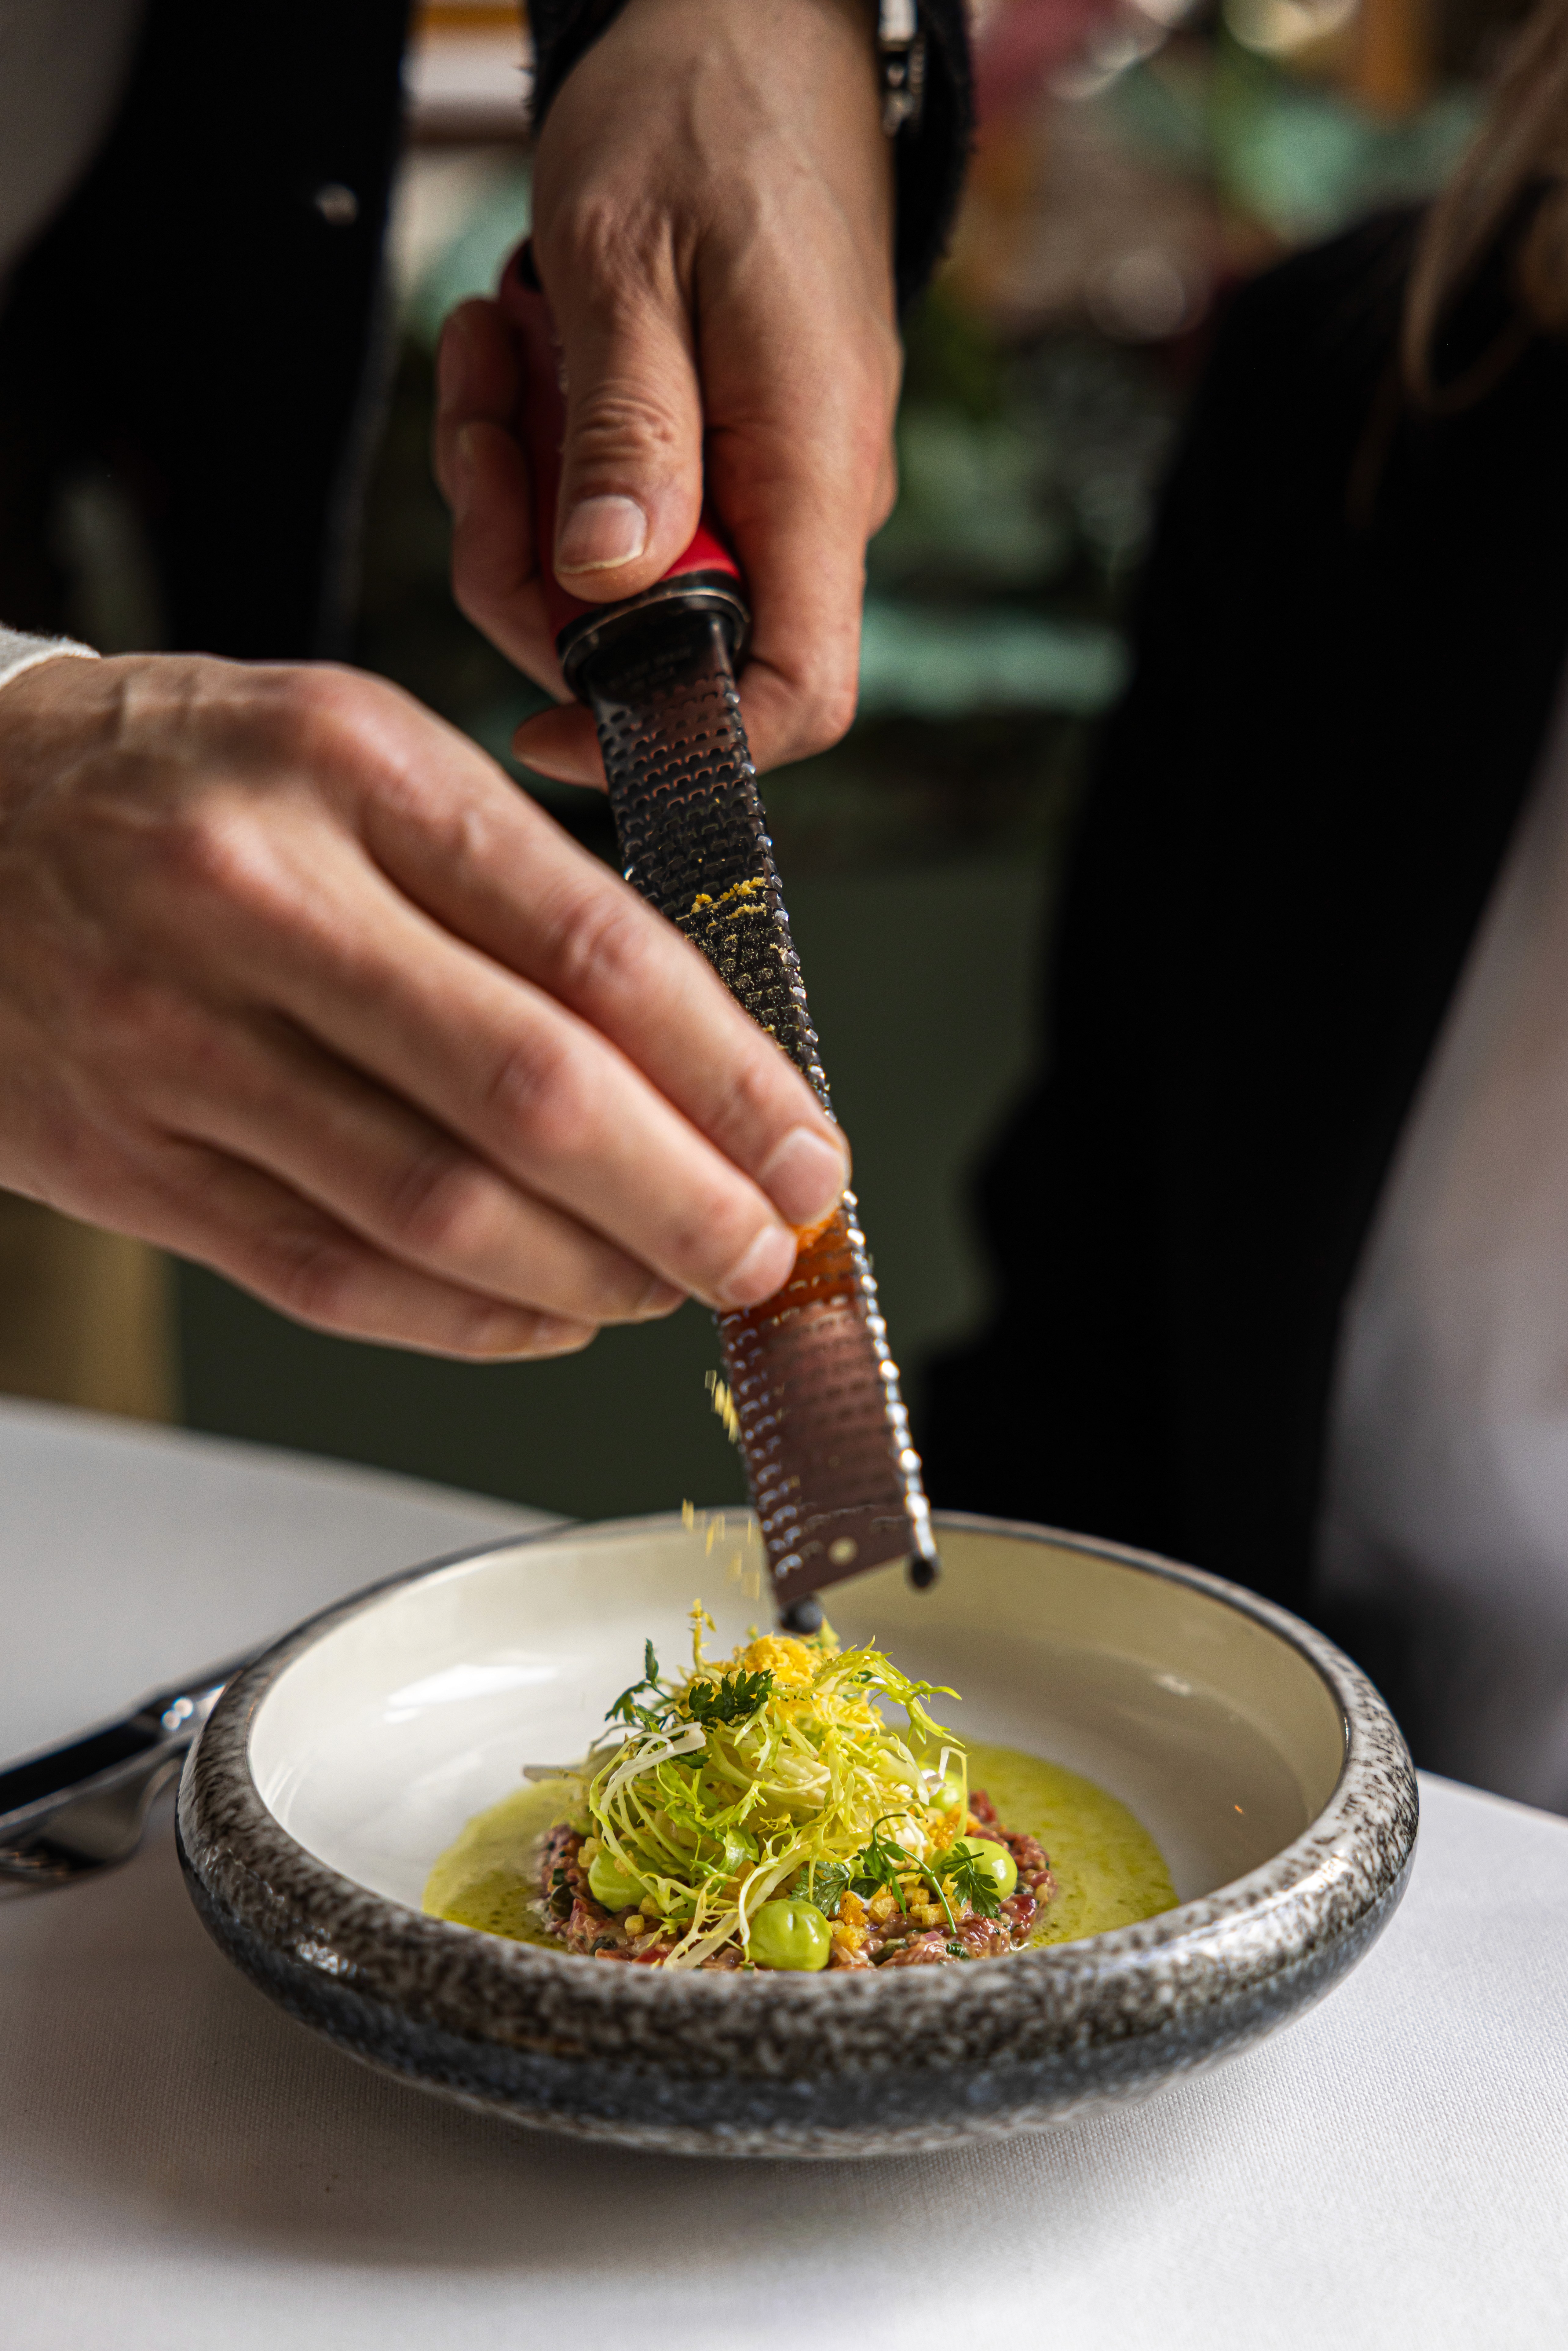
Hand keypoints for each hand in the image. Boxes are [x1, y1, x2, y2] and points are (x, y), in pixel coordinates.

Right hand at [0, 655, 849, 1355]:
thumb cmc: (180, 778)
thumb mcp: (355, 752)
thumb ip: (512, 885)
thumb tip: (689, 1050)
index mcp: (353, 771)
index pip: (594, 946)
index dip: (728, 1074)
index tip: (804, 1149)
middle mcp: (261, 901)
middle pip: (529, 1093)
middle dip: (682, 1197)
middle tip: (764, 1248)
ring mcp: (177, 1042)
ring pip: (434, 1207)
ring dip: (588, 1272)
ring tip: (670, 1284)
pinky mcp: (125, 1161)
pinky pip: (331, 1275)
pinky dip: (470, 1319)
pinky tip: (549, 1317)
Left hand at [433, 0, 897, 783]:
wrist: (741, 36)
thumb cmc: (702, 124)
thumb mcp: (633, 269)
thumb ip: (625, 436)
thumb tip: (603, 584)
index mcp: (809, 471)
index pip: (794, 695)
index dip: (677, 739)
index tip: (547, 725)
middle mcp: (799, 501)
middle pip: (660, 647)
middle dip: (534, 575)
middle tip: (482, 437)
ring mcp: (757, 481)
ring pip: (613, 582)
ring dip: (519, 496)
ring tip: (491, 361)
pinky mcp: (711, 452)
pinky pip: (612, 511)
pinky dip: (541, 454)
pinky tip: (515, 360)